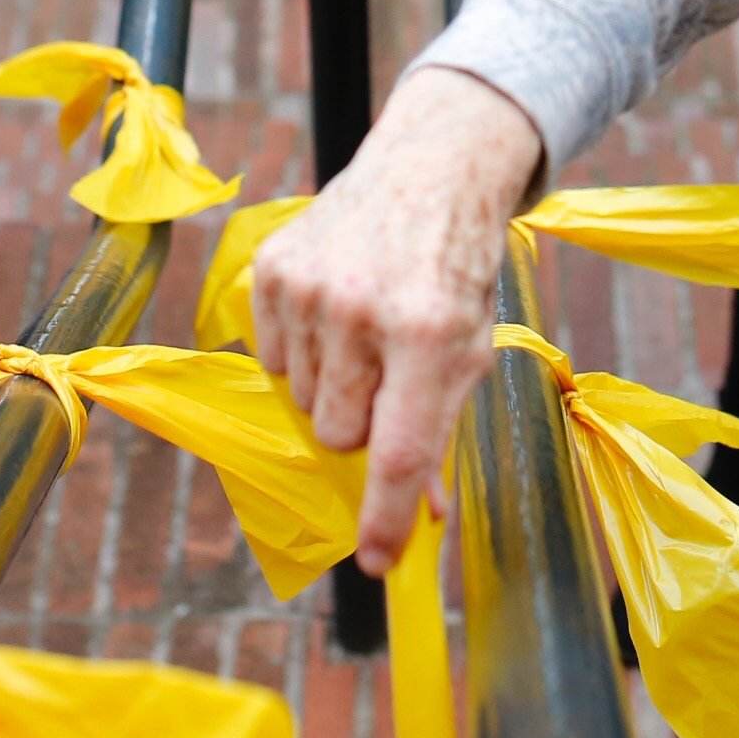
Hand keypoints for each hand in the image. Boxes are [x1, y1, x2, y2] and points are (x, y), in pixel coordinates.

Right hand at [249, 64, 540, 571]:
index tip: (376, 564)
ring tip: (364, 335)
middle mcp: (360, 309)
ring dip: (331, 387)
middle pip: (338, 434)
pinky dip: (300, 352)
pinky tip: (333, 312)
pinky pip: (271, 359)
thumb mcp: (467, 351)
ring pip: (301, 401)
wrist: (428, 173)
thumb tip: (418, 517)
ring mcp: (309, 286)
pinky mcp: (272, 267)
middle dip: (363, 424)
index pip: (396, 452)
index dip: (384, 517)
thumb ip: (437, 432)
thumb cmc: (455, 272)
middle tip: (389, 379)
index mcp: (426, 333)